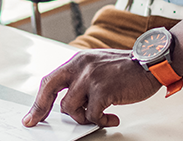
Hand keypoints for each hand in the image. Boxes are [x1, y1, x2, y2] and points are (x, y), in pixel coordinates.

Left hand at [22, 49, 161, 127]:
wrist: (151, 63)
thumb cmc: (126, 68)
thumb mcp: (97, 65)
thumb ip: (81, 78)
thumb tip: (67, 101)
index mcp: (77, 60)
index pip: (50, 80)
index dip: (39, 100)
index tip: (31, 115)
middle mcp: (80, 66)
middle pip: (50, 90)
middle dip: (41, 109)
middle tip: (35, 122)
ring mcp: (90, 78)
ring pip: (71, 108)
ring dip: (84, 117)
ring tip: (100, 115)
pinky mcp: (103, 90)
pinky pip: (92, 115)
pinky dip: (101, 121)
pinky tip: (112, 118)